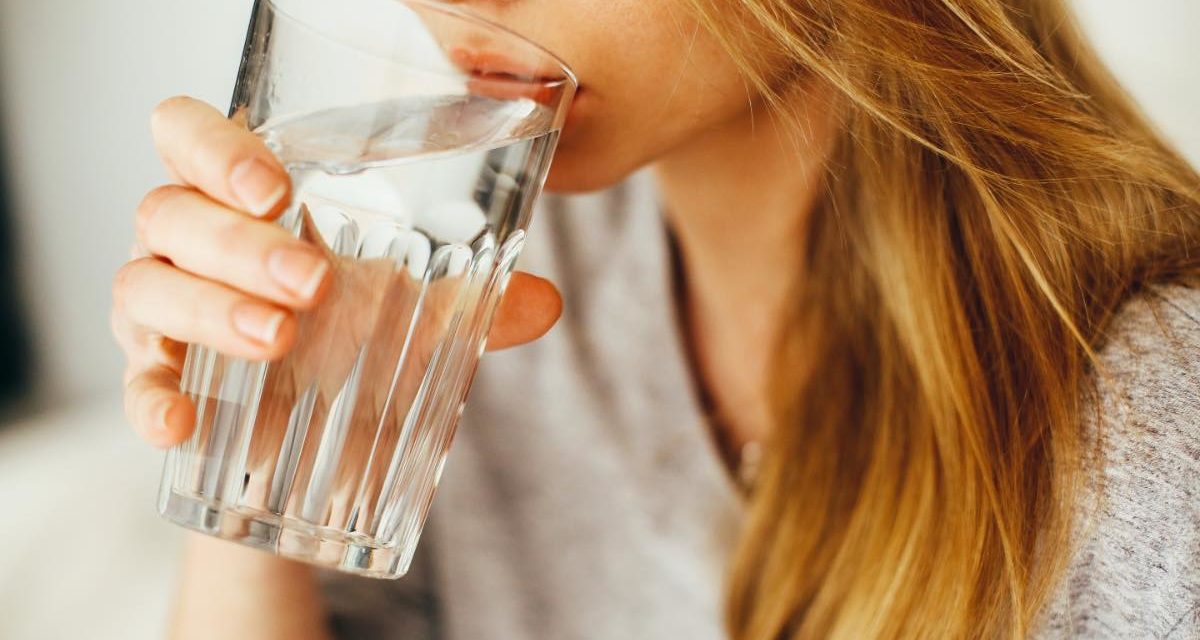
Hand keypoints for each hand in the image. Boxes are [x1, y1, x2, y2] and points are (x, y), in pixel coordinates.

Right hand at [112, 96, 561, 448]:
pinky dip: (151, 398)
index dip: (215, 147)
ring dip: (210, 308)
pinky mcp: (156, 378)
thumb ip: (474, 302)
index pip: (188, 134)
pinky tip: (181, 423)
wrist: (316, 438)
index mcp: (242, 199)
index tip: (277, 188)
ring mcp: (161, 308)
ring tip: (280, 339)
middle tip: (312, 282)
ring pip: (145, 284)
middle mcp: (187, 241)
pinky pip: (134, 382)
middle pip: (170, 210)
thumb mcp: (414, 313)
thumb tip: (546, 302)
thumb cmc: (352, 338)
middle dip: (239, 243)